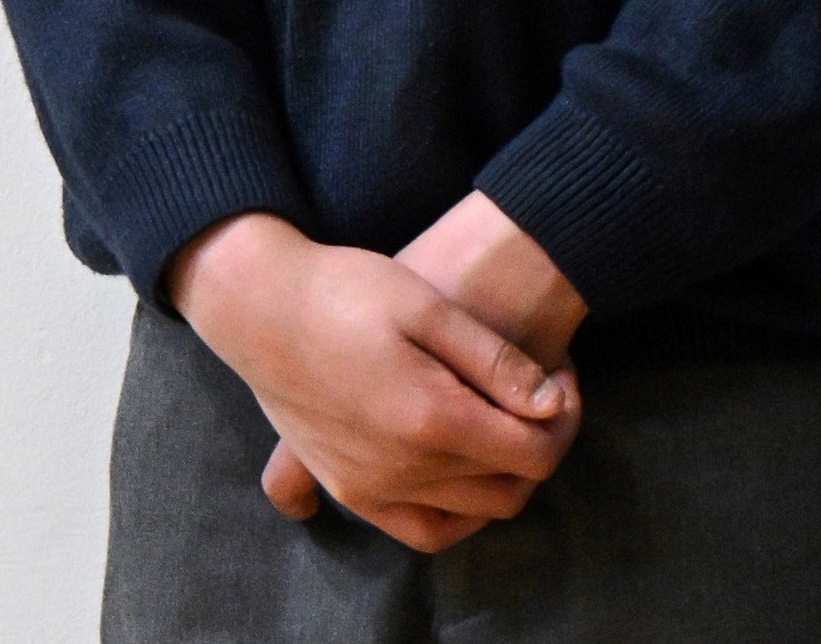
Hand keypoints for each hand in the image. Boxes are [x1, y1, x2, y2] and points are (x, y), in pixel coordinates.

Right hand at [170, 214, 578, 552]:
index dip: (565, 417)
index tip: (559, 376)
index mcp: (431, 419)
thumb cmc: (343, 290)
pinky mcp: (345, 490)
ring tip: (501, 431)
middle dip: (541, 448)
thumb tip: (552, 407)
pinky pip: (422, 530)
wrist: (255, 302)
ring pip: (472, 516)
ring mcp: (370, 488)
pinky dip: (456, 516)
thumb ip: (495, 360)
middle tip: (537, 399)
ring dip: (503, 482)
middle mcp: (402, 469)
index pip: (536, 454)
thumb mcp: (426, 304)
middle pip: (511, 490)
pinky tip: (461, 478)